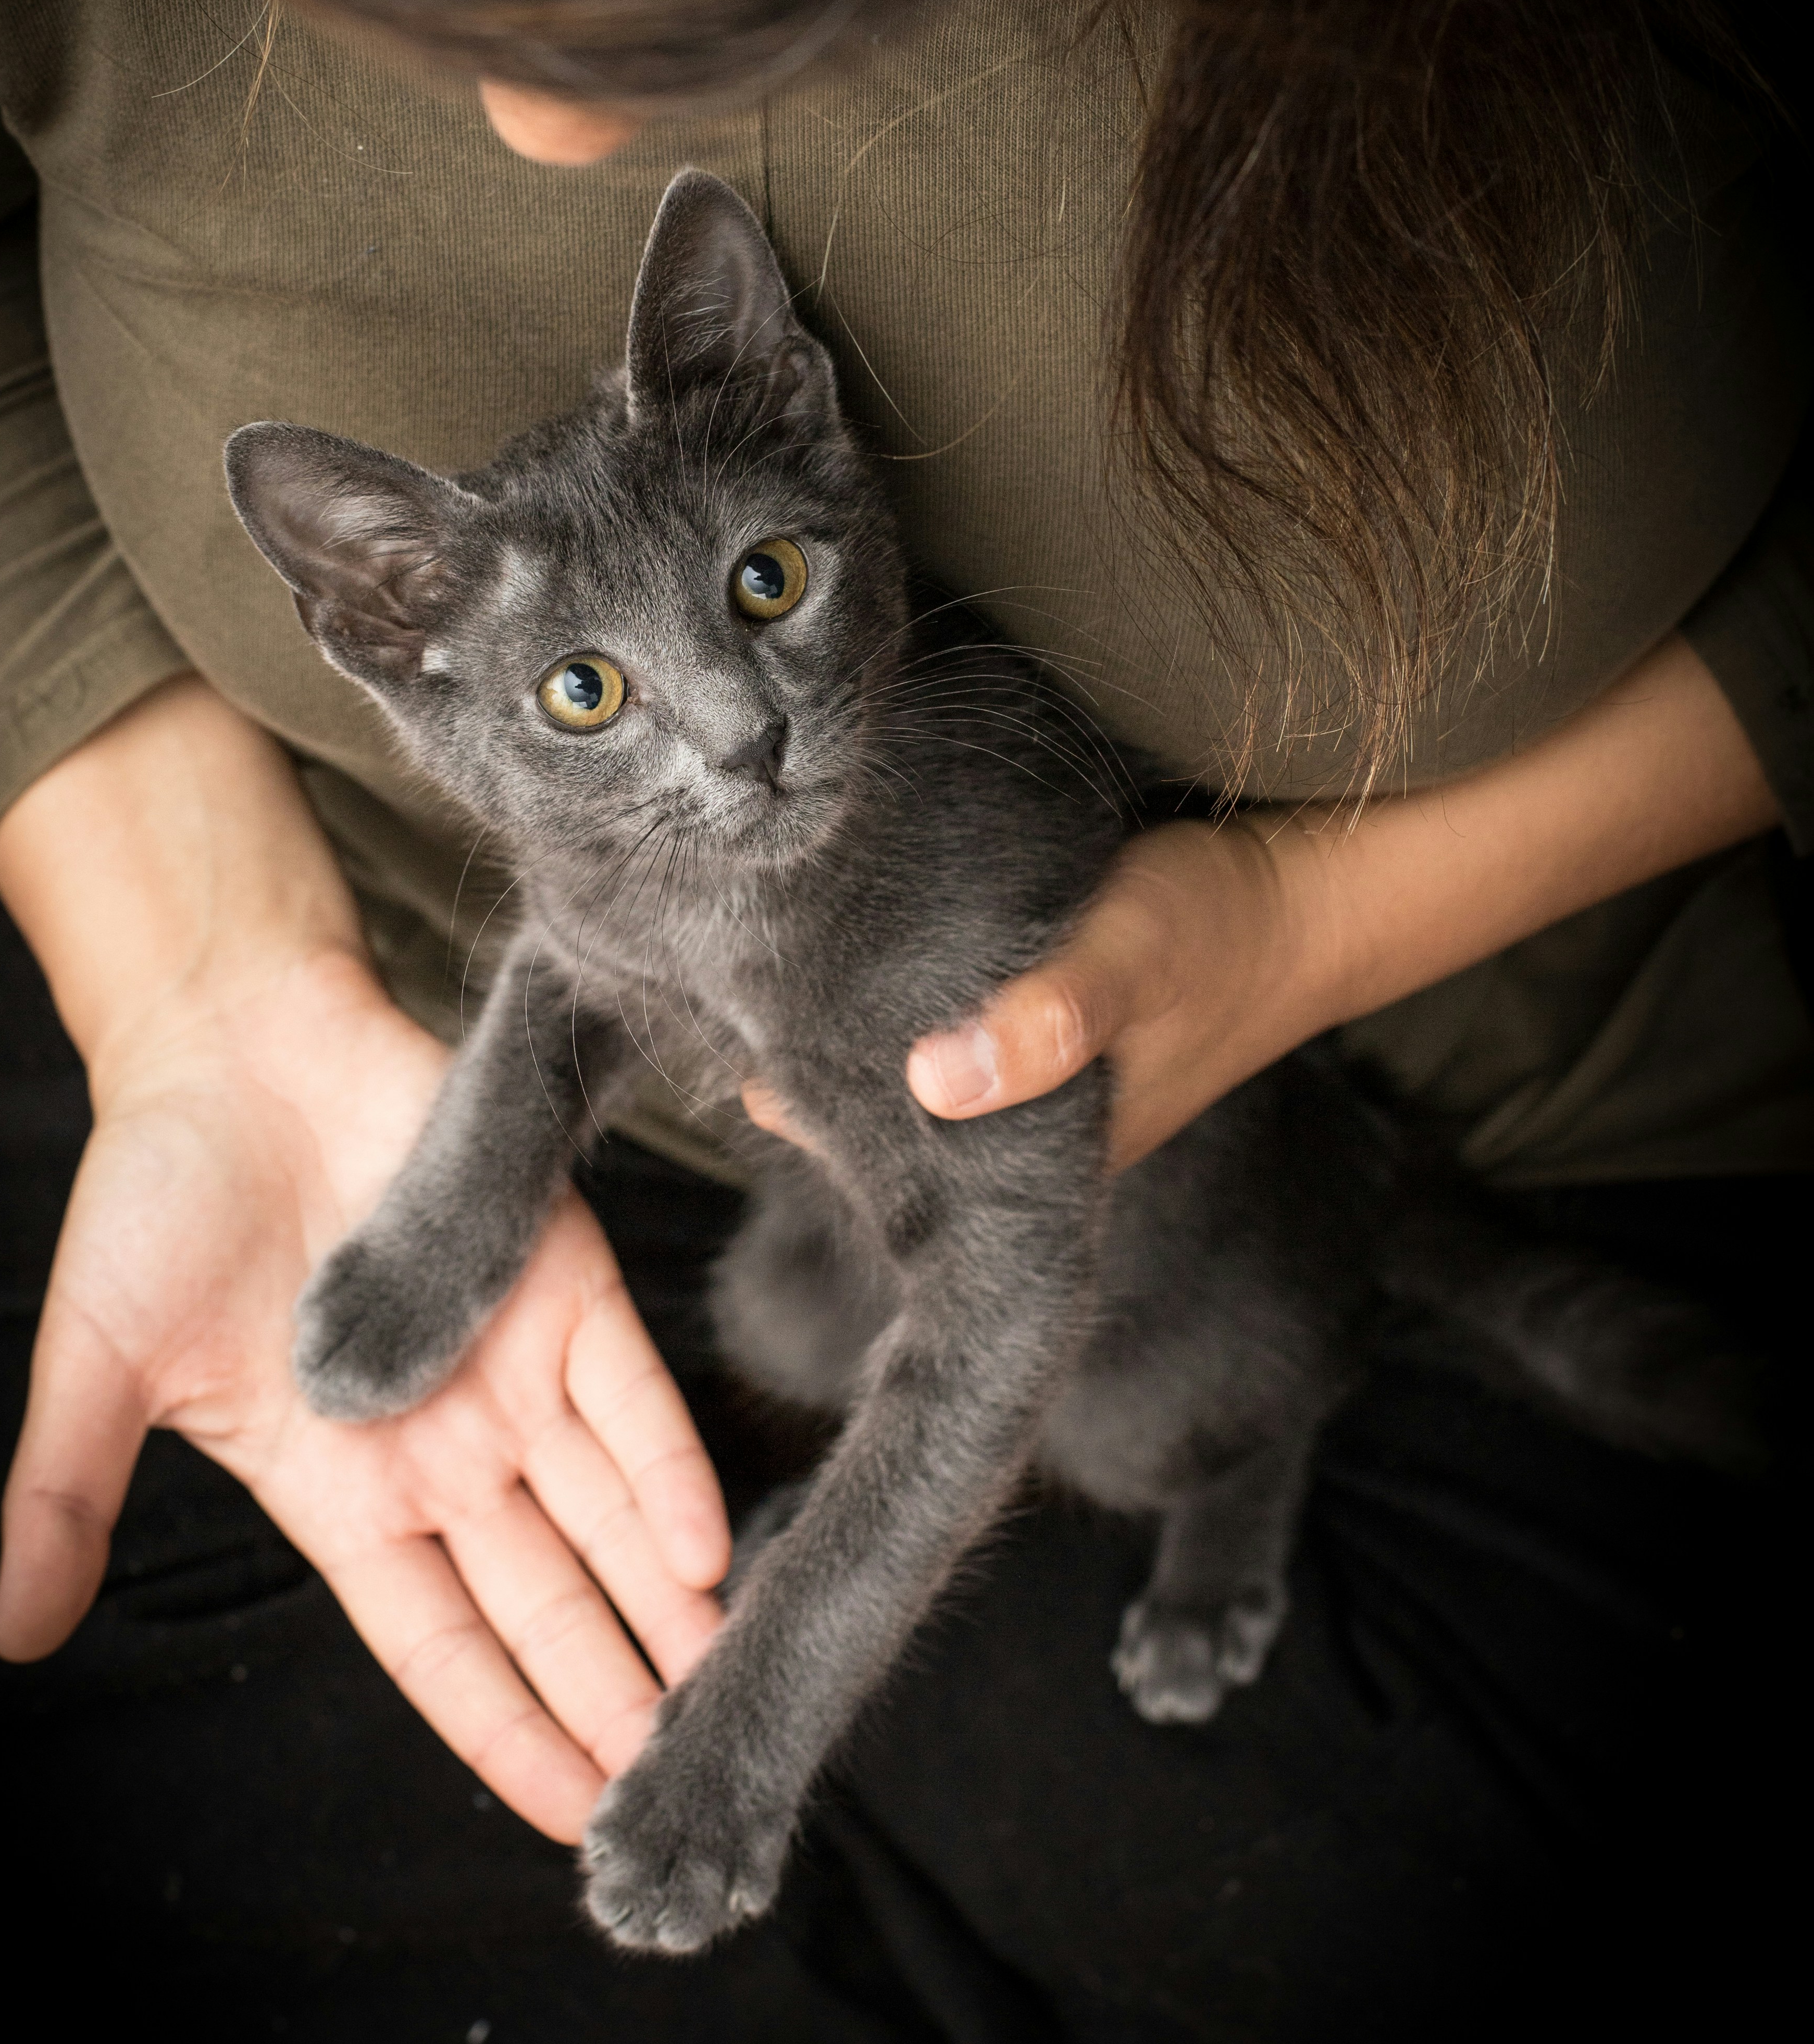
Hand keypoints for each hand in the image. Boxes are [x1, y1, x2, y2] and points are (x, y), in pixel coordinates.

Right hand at [0, 680, 728, 1842]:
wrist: (228, 1046)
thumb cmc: (156, 1202)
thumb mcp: (97, 1366)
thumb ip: (68, 1497)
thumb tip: (8, 1636)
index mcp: (346, 1491)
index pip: (444, 1646)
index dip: (505, 1731)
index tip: (572, 1819)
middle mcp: (447, 1450)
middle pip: (546, 1604)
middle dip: (612, 1699)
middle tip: (683, 1791)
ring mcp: (511, 1368)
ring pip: (610, 1520)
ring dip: (665, 1612)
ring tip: (726, 1699)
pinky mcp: (561, 1280)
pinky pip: (632, 1397)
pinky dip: (671, 1474)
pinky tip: (706, 1553)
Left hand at [746, 632, 1778, 1169]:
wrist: (1316, 889)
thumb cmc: (1224, 925)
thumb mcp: (1138, 956)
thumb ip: (1049, 1017)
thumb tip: (936, 1082)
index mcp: (1026, 1154)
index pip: (869, 1153)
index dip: (795, 1093)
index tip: (732, 1018)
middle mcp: (1011, 1129)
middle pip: (866, 1110)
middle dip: (799, 1049)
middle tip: (727, 956)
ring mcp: (1020, 1075)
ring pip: (892, 1058)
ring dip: (839, 1012)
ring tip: (762, 931)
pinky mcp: (1030, 1014)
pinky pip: (931, 1016)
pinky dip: (889, 983)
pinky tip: (842, 923)